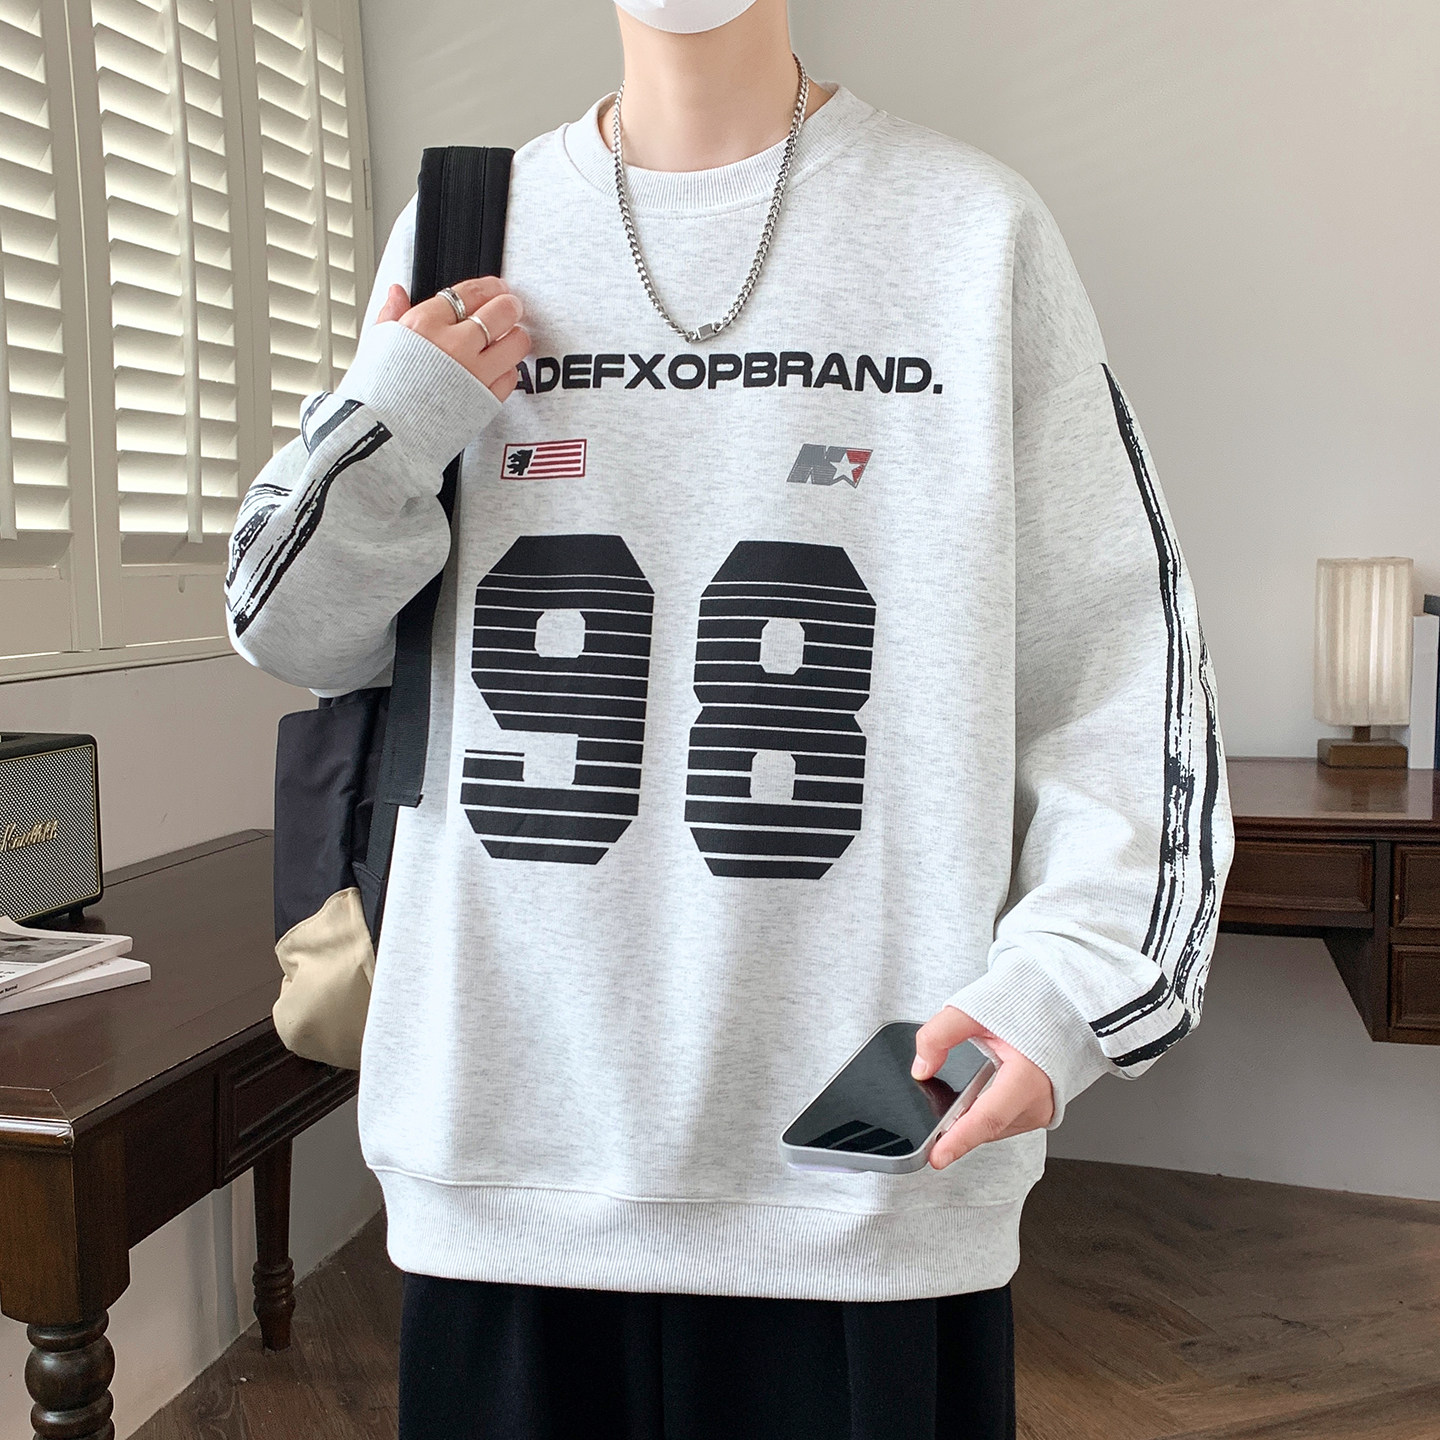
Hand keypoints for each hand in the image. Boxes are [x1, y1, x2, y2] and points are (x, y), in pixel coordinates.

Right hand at [375, 277, 530, 401]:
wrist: (384, 437)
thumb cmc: (377, 394)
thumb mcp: (377, 345)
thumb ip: (393, 315)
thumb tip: (397, 293)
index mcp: (425, 324)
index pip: (469, 292)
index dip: (489, 288)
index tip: (495, 289)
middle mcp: (453, 344)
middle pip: (501, 312)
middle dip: (510, 306)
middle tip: (512, 307)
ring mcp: (473, 372)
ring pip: (515, 342)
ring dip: (517, 336)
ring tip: (512, 337)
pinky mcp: (485, 399)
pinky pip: (511, 376)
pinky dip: (509, 370)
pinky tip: (499, 368)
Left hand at [911, 1005, 1054, 1168]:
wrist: (1065, 1005)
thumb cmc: (1029, 1005)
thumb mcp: (975, 1008)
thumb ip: (940, 1035)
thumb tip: (921, 1068)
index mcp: (1028, 1076)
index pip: (988, 1117)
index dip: (960, 1140)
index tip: (937, 1157)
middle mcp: (1040, 1100)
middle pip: (987, 1126)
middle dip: (957, 1130)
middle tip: (930, 1131)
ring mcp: (1044, 1109)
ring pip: (996, 1127)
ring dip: (972, 1121)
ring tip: (954, 1108)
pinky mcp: (1044, 1110)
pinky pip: (1006, 1121)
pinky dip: (986, 1115)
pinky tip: (973, 1102)